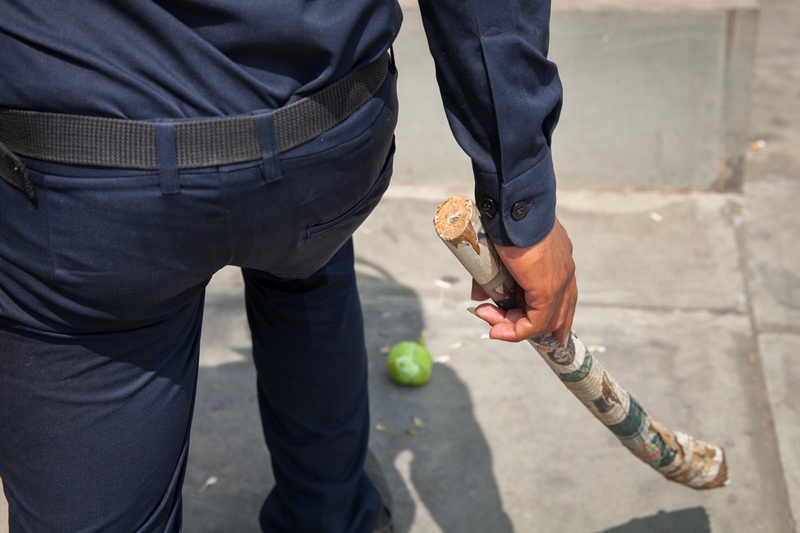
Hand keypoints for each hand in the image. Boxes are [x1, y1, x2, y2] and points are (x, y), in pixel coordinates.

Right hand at [472, 218, 576, 343]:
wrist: (513, 207)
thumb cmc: (506, 219)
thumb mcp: (500, 250)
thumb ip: (492, 276)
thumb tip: (480, 298)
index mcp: (558, 259)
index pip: (561, 296)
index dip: (545, 314)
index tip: (516, 320)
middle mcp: (565, 272)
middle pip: (558, 313)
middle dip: (531, 328)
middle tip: (501, 330)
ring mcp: (560, 281)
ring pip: (545, 321)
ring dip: (514, 328)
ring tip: (490, 325)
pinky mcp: (548, 290)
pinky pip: (536, 323)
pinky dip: (516, 331)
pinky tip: (496, 329)